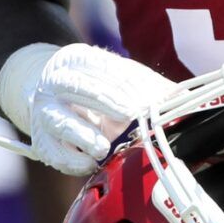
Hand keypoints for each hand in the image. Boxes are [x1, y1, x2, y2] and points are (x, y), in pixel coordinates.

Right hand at [0, 43, 178, 175]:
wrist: (48, 97)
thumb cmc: (94, 89)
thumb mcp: (115, 78)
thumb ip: (145, 85)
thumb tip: (182, 98)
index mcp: (77, 59)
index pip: (102, 66)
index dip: (125, 82)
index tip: (148, 98)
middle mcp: (55, 82)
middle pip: (76, 86)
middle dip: (104, 99)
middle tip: (130, 113)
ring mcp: (44, 111)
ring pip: (59, 121)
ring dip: (83, 134)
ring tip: (102, 148)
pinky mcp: (41, 141)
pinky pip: (54, 153)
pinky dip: (73, 161)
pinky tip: (91, 163)